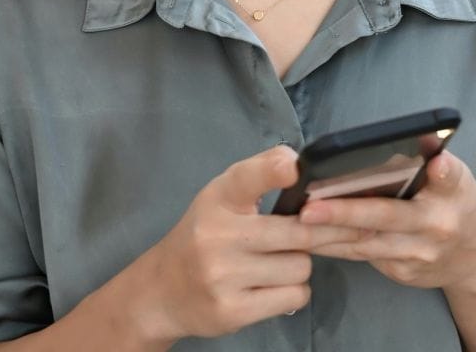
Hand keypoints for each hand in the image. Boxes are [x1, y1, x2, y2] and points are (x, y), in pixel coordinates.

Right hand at [139, 146, 362, 341]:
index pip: (248, 177)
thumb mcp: (224, 194)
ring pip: (300, 267)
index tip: (294, 169)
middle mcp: (218, 235)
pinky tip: (275, 285)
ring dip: (299, 265)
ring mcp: (223, 276)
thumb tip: (299, 163)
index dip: (275, 171)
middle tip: (303, 235)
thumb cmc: (206, 232)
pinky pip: (294, 297)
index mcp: (219, 198)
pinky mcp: (232, 312)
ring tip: (279, 262)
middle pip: (298, 232)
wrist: (163, 289)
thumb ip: (262, 172)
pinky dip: (294, 291)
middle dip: (312, 234)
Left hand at [298, 151, 475, 296]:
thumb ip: (442, 162)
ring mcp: (415, 257)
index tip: (432, 165)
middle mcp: (433, 230)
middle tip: (309, 209)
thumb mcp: (460, 177)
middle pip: (385, 219)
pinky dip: (335, 246)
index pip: (445, 179)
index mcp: (451, 197)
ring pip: (366, 244)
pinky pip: (363, 257)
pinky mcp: (401, 274)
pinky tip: (308, 236)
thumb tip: (421, 136)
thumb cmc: (459, 203)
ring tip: (296, 223)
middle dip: (345, 214)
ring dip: (329, 235)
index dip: (439, 171)